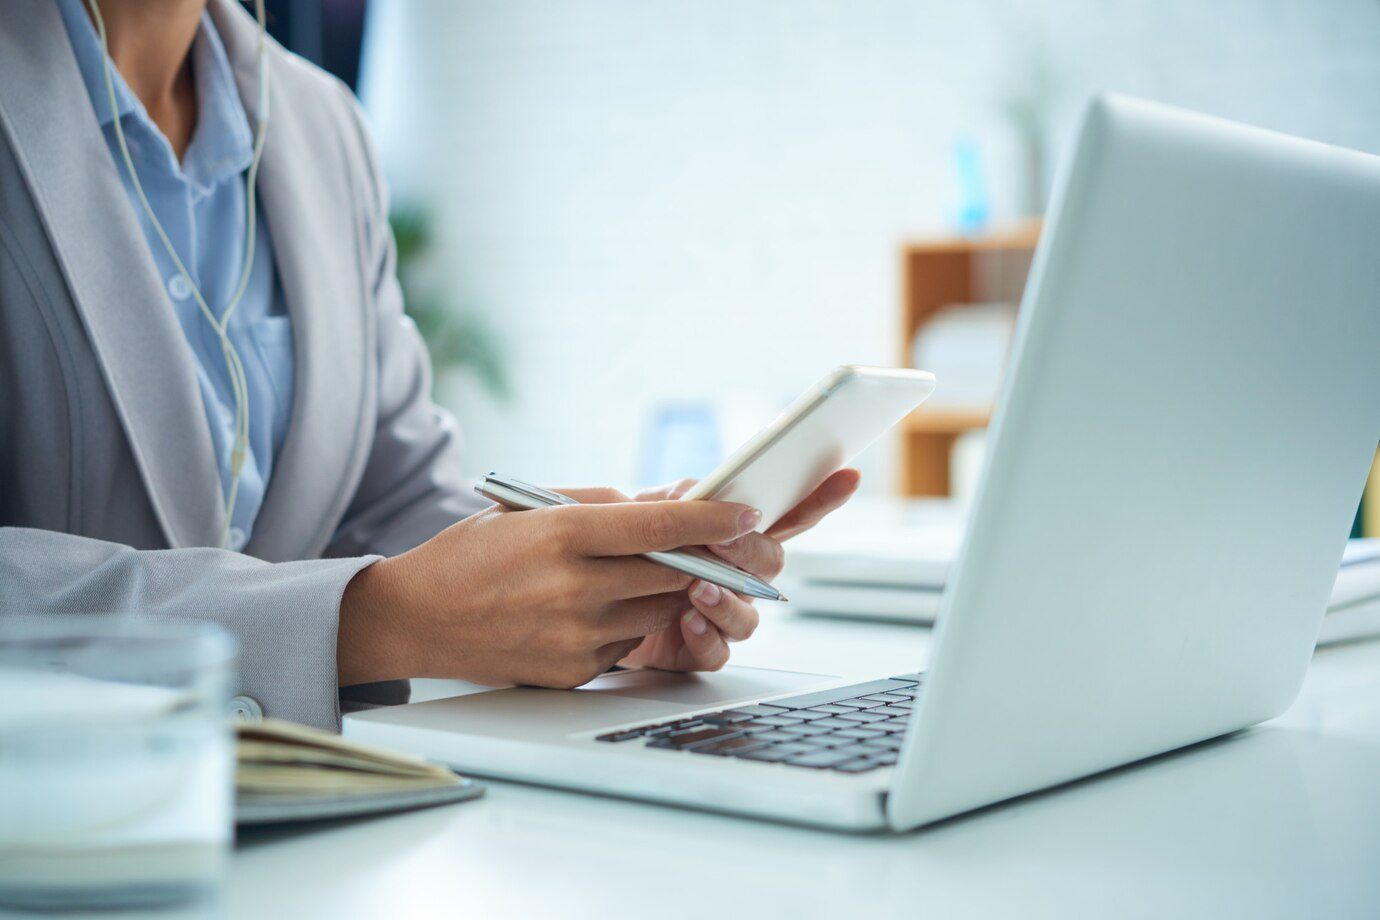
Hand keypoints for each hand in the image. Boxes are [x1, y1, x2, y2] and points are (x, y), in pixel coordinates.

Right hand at [337, 491, 762, 688]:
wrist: (416, 619)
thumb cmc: (473, 554)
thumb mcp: (529, 508)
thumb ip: (599, 504)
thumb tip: (659, 507)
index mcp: (562, 535)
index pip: (660, 526)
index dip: (712, 518)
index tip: (745, 513)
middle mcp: (574, 587)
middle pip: (672, 573)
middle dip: (704, 557)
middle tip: (722, 544)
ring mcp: (576, 635)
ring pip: (659, 610)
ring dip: (667, 590)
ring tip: (644, 571)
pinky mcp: (576, 670)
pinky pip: (630, 640)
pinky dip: (631, 620)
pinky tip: (604, 606)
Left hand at [619, 468, 860, 671]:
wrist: (588, 599)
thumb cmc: (623, 551)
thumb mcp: (643, 511)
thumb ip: (676, 499)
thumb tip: (695, 493)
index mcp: (733, 538)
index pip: (788, 515)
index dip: (821, 497)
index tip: (846, 476)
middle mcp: (737, 577)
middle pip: (770, 565)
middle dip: (751, 552)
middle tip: (724, 541)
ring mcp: (722, 613)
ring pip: (749, 615)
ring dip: (727, 600)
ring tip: (697, 588)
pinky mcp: (698, 648)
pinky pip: (718, 651)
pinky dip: (706, 637)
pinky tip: (688, 621)